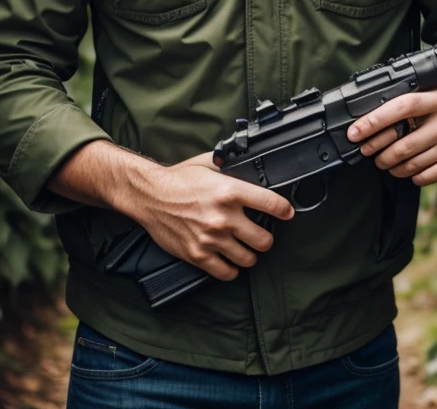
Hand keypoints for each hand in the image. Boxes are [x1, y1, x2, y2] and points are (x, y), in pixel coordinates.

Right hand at [127, 152, 294, 281]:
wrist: (149, 195)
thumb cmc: (178, 179)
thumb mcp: (209, 163)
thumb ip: (232, 166)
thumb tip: (253, 164)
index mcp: (230, 191)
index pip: (272, 205)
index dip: (284, 210)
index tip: (286, 213)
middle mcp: (224, 217)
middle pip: (264, 240)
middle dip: (266, 237)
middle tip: (260, 234)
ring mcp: (211, 238)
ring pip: (248, 259)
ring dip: (249, 254)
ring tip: (244, 247)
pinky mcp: (198, 255)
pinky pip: (227, 273)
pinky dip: (231, 269)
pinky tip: (229, 259)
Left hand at [346, 92, 436, 185]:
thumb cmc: (432, 109)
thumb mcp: (421, 95)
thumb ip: (397, 102)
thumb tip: (361, 121)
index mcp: (434, 99)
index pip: (401, 108)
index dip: (375, 121)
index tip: (355, 133)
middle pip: (403, 144)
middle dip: (377, 150)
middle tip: (367, 150)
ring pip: (410, 164)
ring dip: (391, 166)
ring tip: (384, 161)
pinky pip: (424, 176)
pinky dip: (410, 176)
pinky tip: (406, 169)